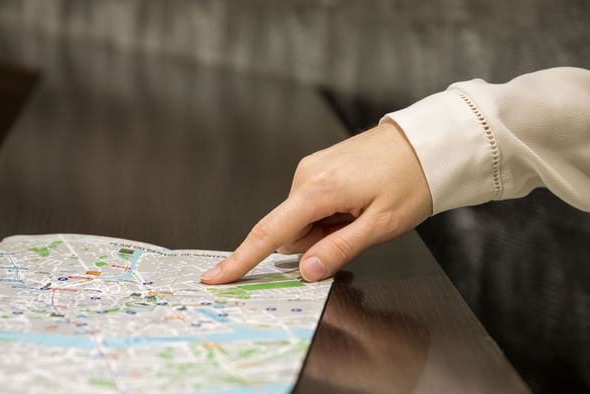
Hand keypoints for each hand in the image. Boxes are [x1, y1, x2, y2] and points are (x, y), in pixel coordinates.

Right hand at [201, 120, 431, 283]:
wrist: (426, 142)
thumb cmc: (410, 180)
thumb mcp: (381, 224)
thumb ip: (339, 249)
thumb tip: (304, 270)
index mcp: (318, 190)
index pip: (270, 233)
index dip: (242, 259)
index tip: (216, 277)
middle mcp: (306, 175)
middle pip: (290, 230)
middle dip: (315, 241)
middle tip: (355, 229)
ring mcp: (311, 168)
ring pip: (302, 219)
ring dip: (325, 227)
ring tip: (359, 212)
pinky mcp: (319, 167)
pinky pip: (311, 203)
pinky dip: (329, 213)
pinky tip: (355, 202)